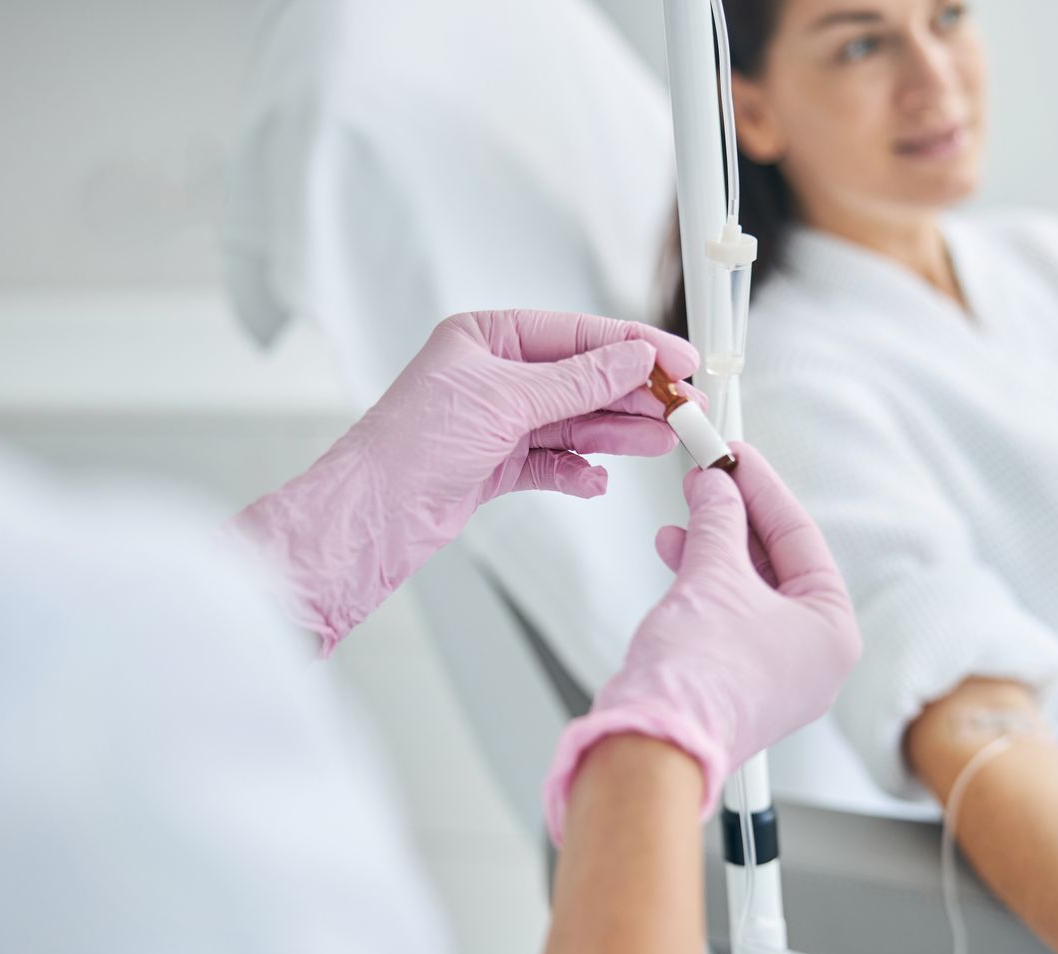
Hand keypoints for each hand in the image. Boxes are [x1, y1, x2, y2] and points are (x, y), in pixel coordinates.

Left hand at [234, 309, 698, 652]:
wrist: (374, 515)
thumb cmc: (412, 445)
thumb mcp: (506, 400)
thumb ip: (578, 380)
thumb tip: (633, 357)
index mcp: (486, 338)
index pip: (576, 334)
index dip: (632, 346)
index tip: (677, 360)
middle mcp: (493, 375)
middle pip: (582, 379)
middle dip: (633, 394)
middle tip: (683, 407)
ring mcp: (496, 422)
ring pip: (574, 422)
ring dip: (617, 433)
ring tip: (661, 441)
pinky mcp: (496, 465)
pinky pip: (554, 463)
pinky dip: (579, 470)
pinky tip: (600, 479)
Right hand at [542, 444, 860, 840]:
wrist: (653, 742)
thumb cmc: (700, 676)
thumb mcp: (713, 574)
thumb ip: (717, 519)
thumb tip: (717, 486)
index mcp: (834, 633)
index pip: (801, 538)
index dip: (762, 488)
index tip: (735, 454)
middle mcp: (814, 660)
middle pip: (777, 565)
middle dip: (735, 517)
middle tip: (708, 476)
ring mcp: (776, 678)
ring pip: (749, 592)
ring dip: (712, 548)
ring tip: (683, 515)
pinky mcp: (737, 688)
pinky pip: (729, 619)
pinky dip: (703, 585)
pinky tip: (676, 555)